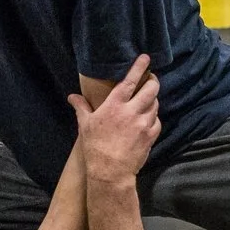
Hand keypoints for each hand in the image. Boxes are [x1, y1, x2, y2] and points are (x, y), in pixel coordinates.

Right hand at [74, 55, 158, 180]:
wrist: (110, 171)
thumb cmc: (95, 147)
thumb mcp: (85, 125)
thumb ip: (81, 107)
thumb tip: (72, 97)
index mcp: (115, 105)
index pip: (130, 80)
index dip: (140, 67)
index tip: (146, 58)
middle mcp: (132, 111)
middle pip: (151, 89)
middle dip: (153, 81)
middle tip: (150, 80)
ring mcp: (144, 123)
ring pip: (155, 104)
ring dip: (152, 100)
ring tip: (146, 101)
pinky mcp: (151, 135)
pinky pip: (157, 121)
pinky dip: (153, 118)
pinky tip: (147, 120)